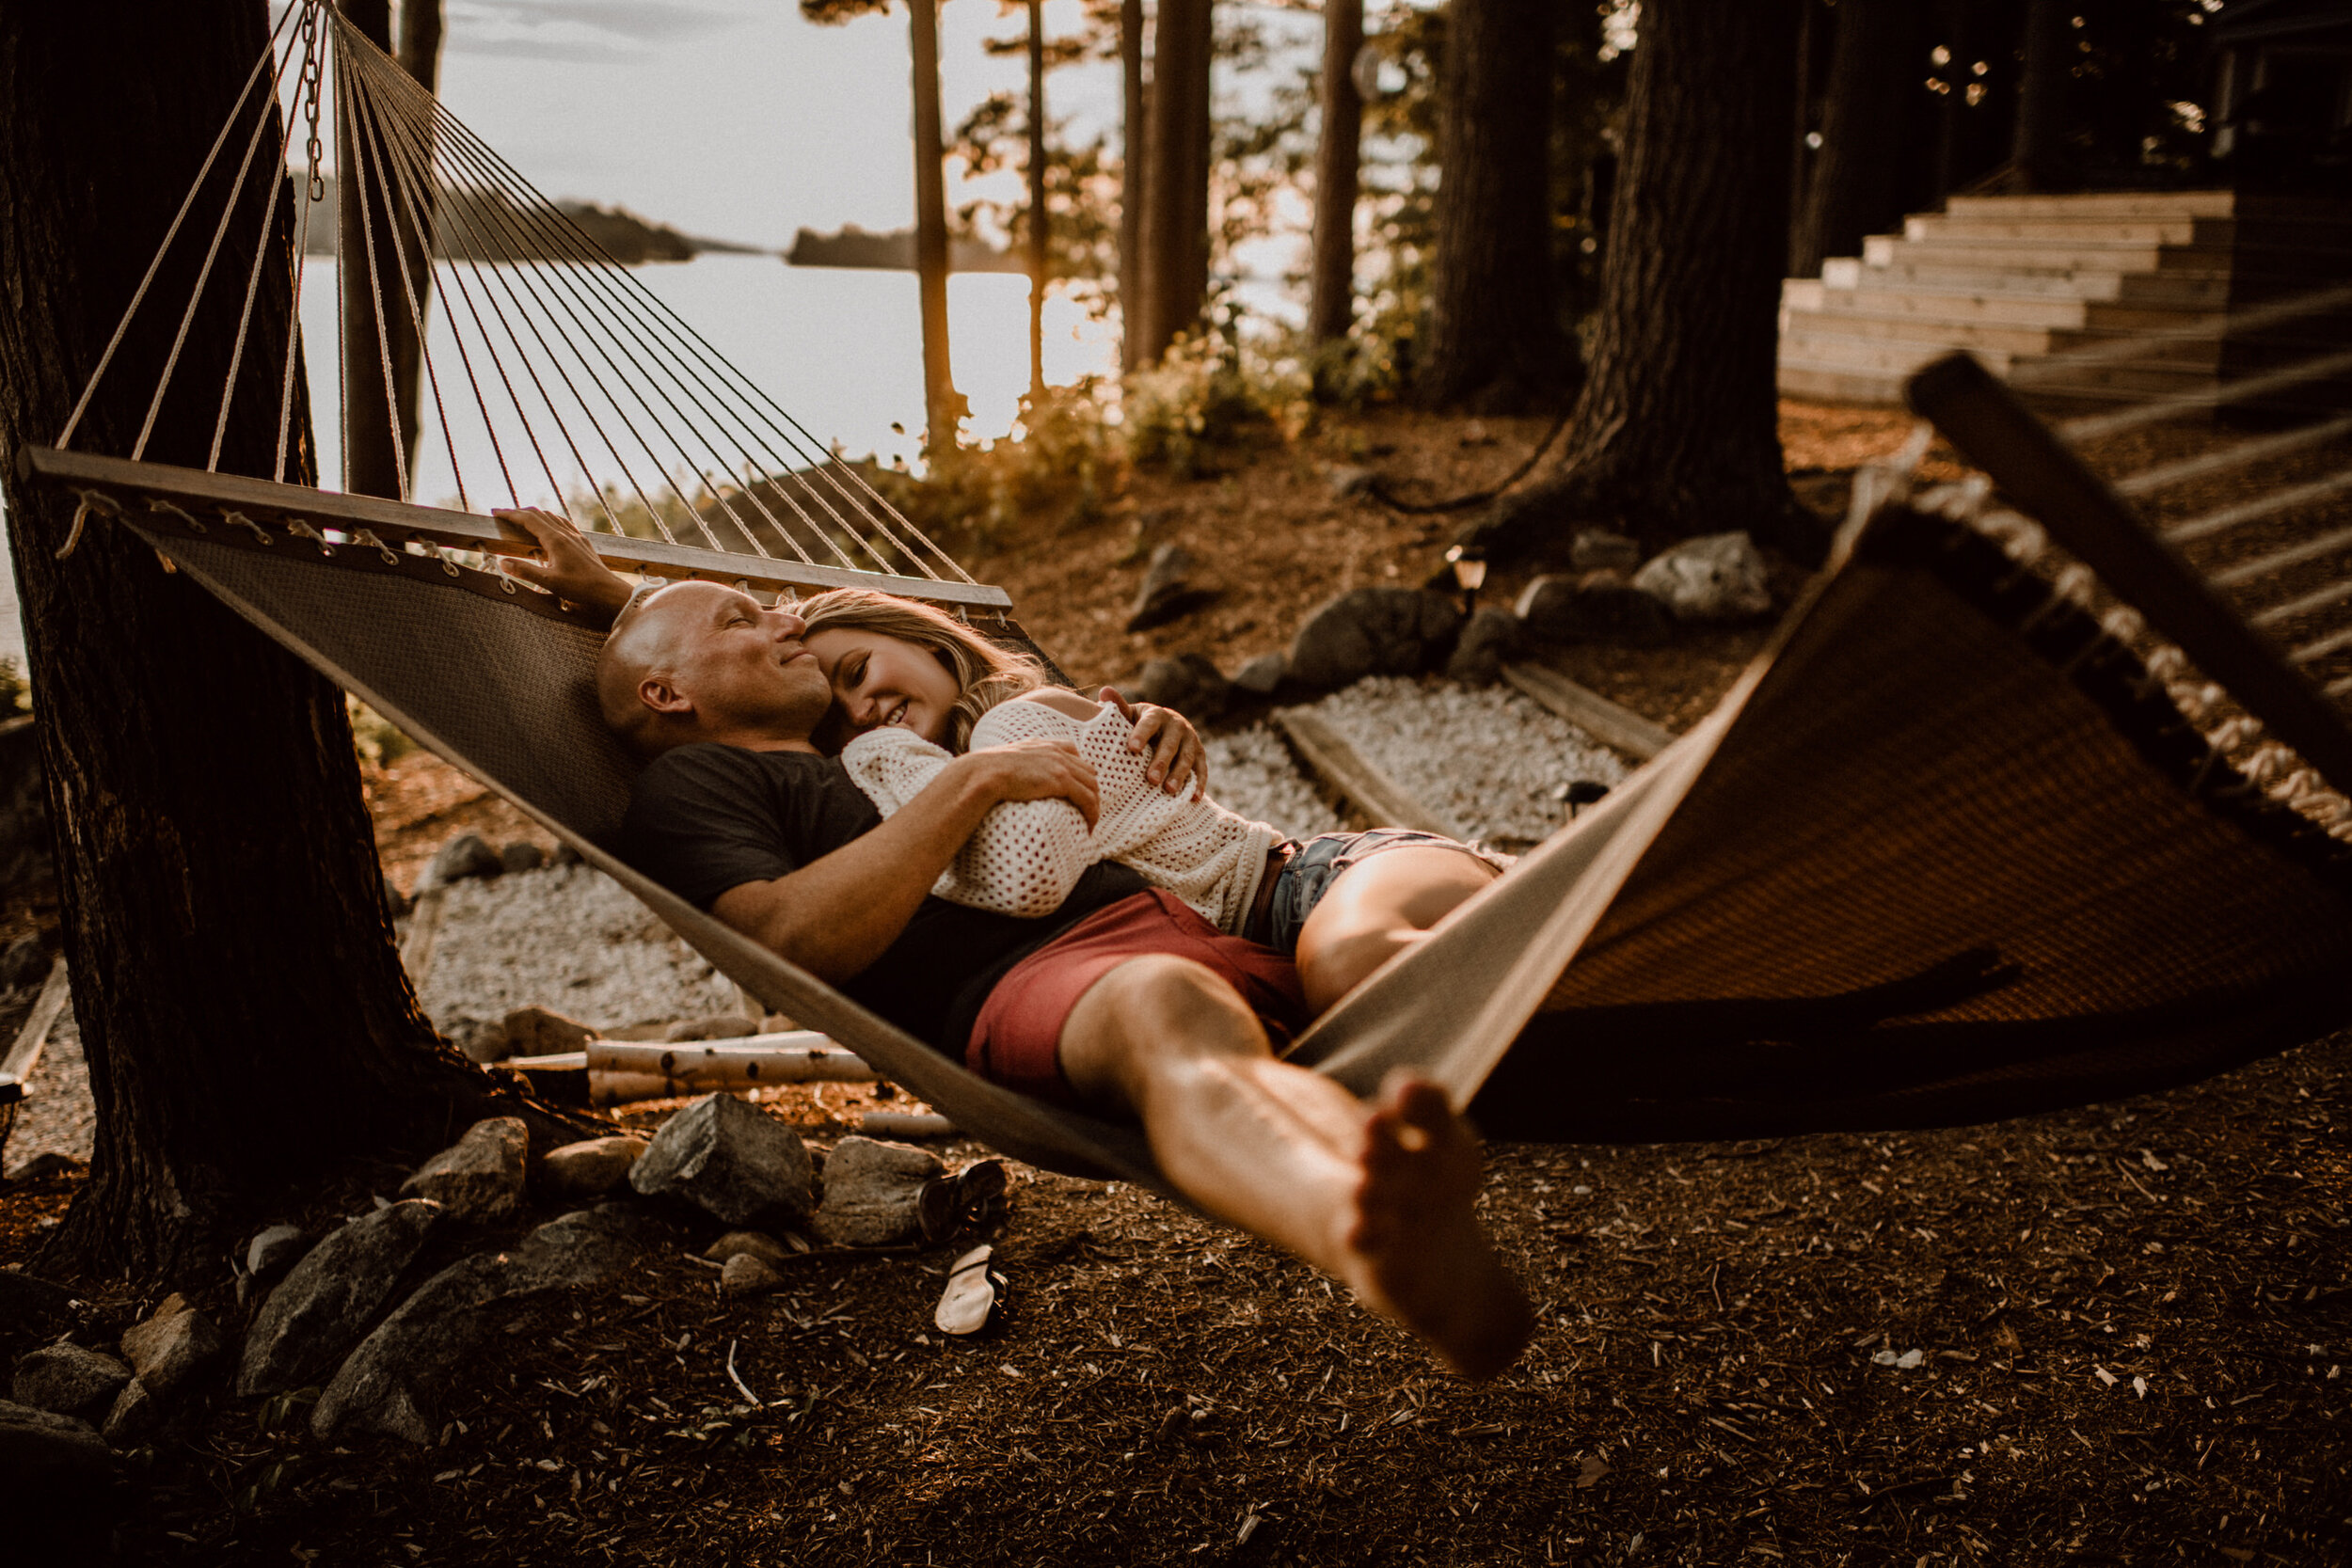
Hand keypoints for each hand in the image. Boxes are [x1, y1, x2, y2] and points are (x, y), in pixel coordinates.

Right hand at [492, 507, 635, 618]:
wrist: (608, 590)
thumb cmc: (581, 588)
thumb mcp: (550, 582)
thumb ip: (525, 571)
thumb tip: (502, 562)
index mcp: (556, 540)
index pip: (528, 520)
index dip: (510, 514)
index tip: (495, 512)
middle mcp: (566, 534)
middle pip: (538, 515)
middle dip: (518, 512)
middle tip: (502, 514)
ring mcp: (576, 536)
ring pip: (551, 517)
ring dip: (534, 515)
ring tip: (521, 519)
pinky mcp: (582, 542)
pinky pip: (563, 523)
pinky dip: (549, 520)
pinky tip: (550, 526)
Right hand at [958, 738, 1099, 828]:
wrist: (982, 774)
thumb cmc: (983, 774)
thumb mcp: (1000, 761)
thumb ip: (1010, 766)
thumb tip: (999, 780)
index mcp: (1040, 744)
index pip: (1071, 749)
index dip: (1078, 769)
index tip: (1076, 787)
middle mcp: (1054, 751)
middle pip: (1087, 770)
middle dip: (1090, 790)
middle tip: (1085, 810)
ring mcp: (1060, 765)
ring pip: (1092, 786)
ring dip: (1094, 805)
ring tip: (1089, 822)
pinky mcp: (1061, 781)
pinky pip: (1087, 799)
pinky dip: (1092, 813)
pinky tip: (1088, 827)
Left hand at [1099, 688, 1206, 799]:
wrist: (1165, 730)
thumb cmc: (1140, 727)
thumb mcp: (1130, 716)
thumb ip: (1119, 708)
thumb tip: (1104, 691)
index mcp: (1157, 715)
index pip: (1149, 723)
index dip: (1142, 734)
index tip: (1132, 748)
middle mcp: (1177, 725)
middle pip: (1170, 744)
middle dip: (1161, 761)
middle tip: (1152, 779)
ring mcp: (1190, 741)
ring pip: (1186, 758)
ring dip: (1179, 774)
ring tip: (1169, 790)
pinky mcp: (1200, 756)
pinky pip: (1201, 770)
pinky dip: (1199, 784)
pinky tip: (1194, 798)